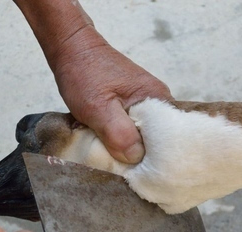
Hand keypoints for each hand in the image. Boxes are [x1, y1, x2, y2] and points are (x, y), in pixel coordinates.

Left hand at [52, 27, 172, 163]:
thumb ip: (118, 132)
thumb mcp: (97, 107)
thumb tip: (136, 157)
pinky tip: (109, 142)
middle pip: (158, 141)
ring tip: (113, 154)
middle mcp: (159, 101)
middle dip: (141, 156)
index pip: (170, 139)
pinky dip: (121, 138)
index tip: (138, 171)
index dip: (155, 159)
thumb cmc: (83, 73)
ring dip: (128, 147)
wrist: (71, 49)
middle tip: (121, 165)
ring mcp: (146, 103)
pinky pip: (133, 130)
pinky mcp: (133, 106)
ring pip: (143, 137)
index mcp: (159, 99)